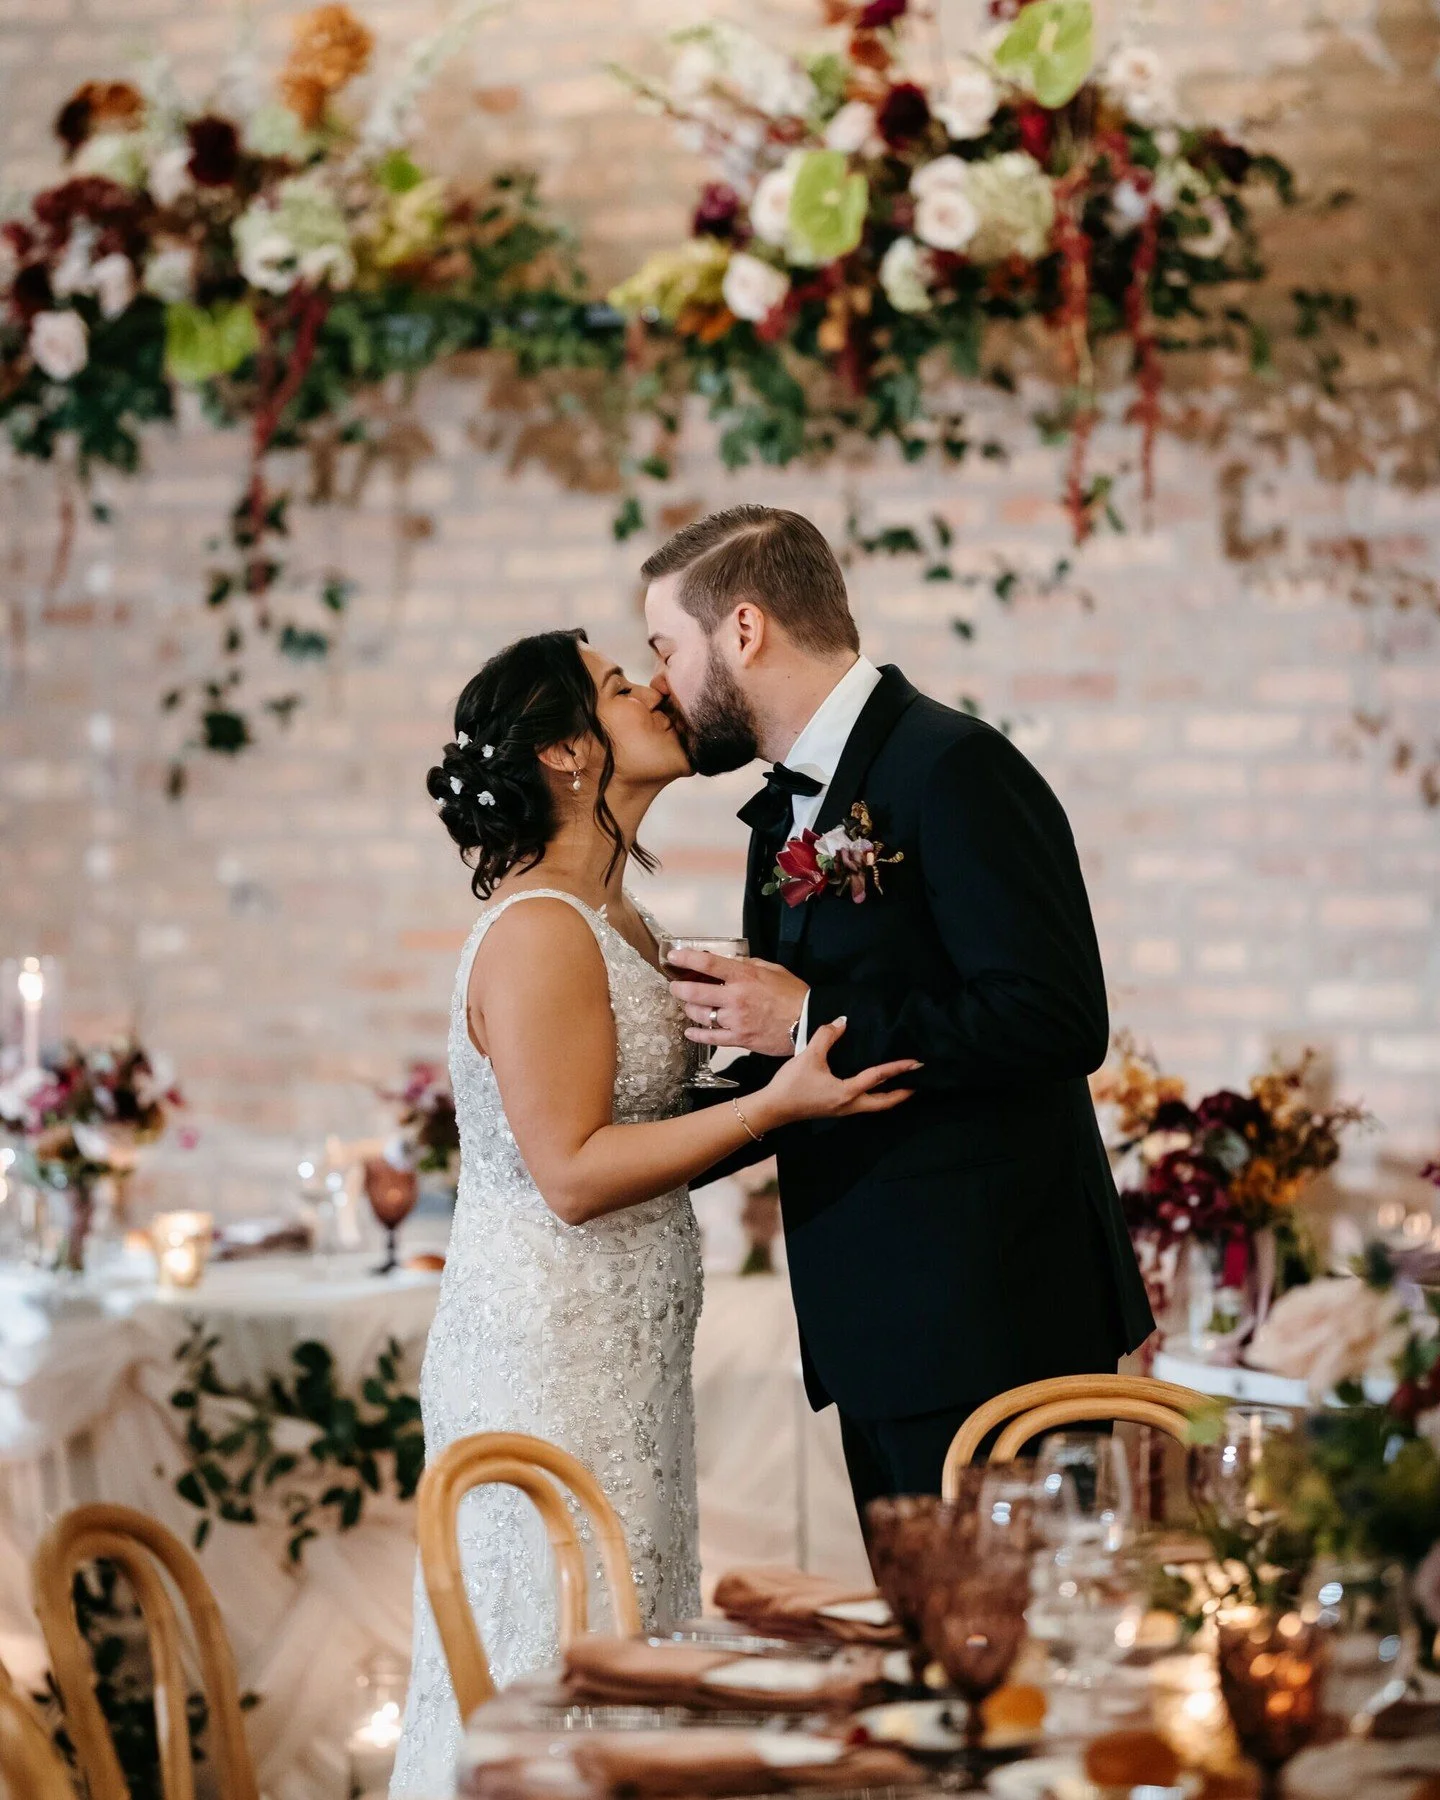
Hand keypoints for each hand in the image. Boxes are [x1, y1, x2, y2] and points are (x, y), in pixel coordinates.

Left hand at [669, 949, 808, 1057]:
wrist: (808, 1022)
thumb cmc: (794, 995)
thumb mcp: (773, 969)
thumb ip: (750, 964)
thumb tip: (731, 961)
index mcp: (744, 976)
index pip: (708, 964)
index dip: (686, 958)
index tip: (674, 956)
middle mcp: (735, 997)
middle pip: (695, 991)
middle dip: (679, 988)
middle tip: (676, 986)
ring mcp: (735, 1020)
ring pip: (700, 1015)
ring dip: (689, 1008)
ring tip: (688, 1005)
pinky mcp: (739, 1038)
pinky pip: (711, 1038)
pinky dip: (696, 1034)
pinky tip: (689, 1031)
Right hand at [750, 1018, 919, 1130]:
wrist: (773, 1108)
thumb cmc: (791, 1084)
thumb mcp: (809, 1056)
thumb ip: (826, 1036)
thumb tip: (842, 1021)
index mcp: (847, 1092)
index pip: (879, 1077)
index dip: (898, 1068)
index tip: (916, 1063)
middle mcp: (849, 1105)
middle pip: (883, 1103)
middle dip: (902, 1094)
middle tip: (917, 1084)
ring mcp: (842, 1110)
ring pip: (873, 1106)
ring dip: (888, 1097)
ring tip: (900, 1087)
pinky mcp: (834, 1109)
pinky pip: (862, 1104)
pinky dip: (873, 1097)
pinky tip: (871, 1088)